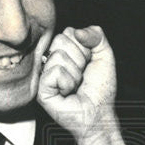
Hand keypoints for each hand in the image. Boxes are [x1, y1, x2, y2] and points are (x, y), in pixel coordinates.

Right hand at [37, 26, 117, 144]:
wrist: (98, 113)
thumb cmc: (100, 89)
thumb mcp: (105, 56)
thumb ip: (97, 36)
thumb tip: (78, 31)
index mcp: (63, 51)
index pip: (69, 32)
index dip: (84, 48)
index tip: (87, 64)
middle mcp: (51, 60)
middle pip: (61, 40)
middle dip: (79, 59)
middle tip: (81, 76)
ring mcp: (44, 74)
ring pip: (58, 56)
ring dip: (75, 74)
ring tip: (75, 86)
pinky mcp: (40, 89)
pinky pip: (55, 72)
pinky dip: (68, 83)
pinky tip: (67, 92)